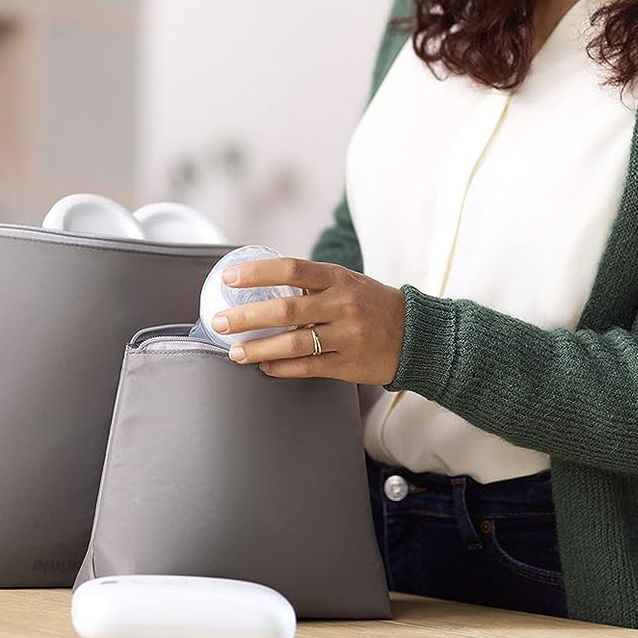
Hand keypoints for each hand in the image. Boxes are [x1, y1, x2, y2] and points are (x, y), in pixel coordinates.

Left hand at [212, 257, 405, 384]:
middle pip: (285, 310)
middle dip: (245, 316)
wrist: (417, 335)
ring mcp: (346, 336)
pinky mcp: (348, 364)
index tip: (229, 278)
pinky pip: (307, 367)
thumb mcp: (348, 282)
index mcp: (338, 278)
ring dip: (257, 348)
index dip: (257, 273)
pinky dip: (281, 368)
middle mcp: (342, 305)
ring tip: (234, 351)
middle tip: (219, 321)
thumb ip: (313, 283)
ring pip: (292, 343)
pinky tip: (264, 366)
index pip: (291, 269)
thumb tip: (264, 283)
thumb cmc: (375, 305)